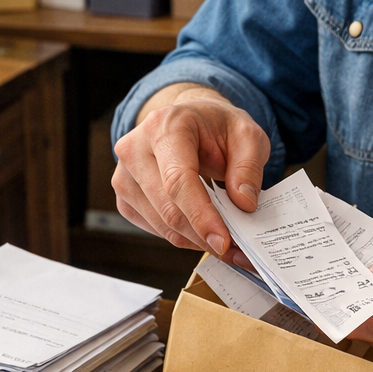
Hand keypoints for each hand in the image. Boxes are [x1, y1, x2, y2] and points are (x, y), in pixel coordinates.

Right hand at [111, 85, 268, 265]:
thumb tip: (243, 203)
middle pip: (168, 209)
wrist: (188, 121)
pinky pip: (155, 229)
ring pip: (162, 225)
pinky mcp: (125, 197)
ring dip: (196, 240)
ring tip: (226, 242)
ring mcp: (124, 176)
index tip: (223, 241)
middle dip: (204, 236)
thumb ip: (248, 167)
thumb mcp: (246, 134)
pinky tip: (203, 230)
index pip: (178, 180)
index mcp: (165, 127)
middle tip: (236, 250)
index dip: (200, 216)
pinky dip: (183, 237)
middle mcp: (135, 150)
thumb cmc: (214, 126)